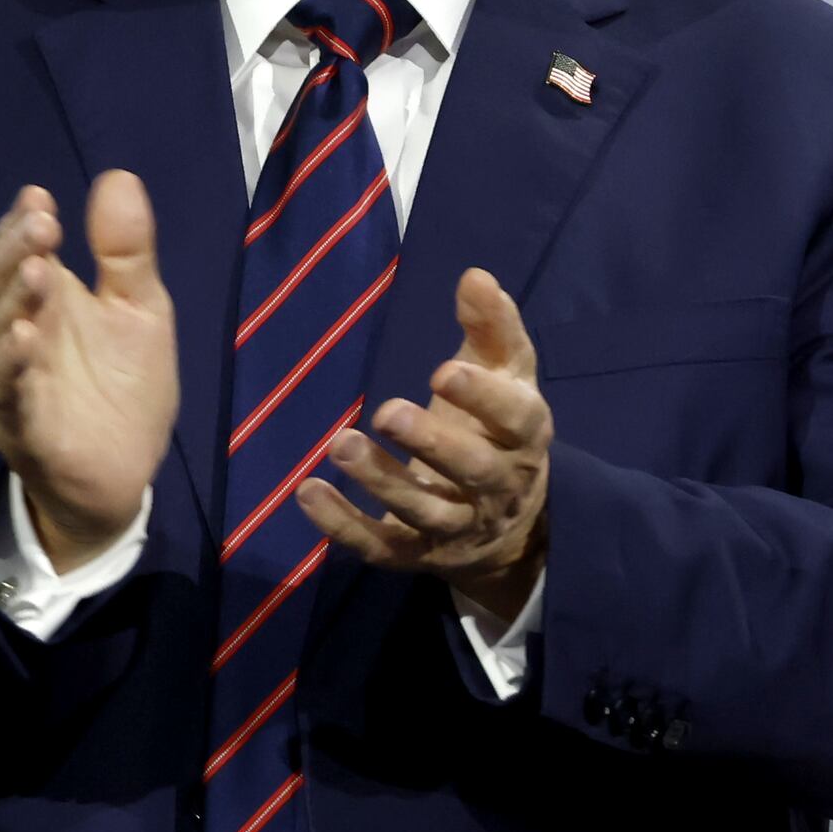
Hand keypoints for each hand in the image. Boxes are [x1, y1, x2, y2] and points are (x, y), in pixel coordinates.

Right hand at [0, 170, 178, 567]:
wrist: (124, 475)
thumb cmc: (124, 388)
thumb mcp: (139, 311)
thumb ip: (127, 253)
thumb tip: (119, 177)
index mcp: (42, 304)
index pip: (19, 255)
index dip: (23, 227)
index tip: (39, 197)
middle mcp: (14, 339)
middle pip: (0, 290)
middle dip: (16, 254)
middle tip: (41, 224)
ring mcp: (11, 385)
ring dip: (14, 304)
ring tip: (36, 271)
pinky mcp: (20, 430)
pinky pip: (8, 396)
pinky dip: (13, 368)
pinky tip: (26, 339)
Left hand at [302, 269, 549, 624]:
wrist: (513, 529)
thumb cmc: (499, 431)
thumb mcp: (507, 377)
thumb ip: (493, 328)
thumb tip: (475, 276)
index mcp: (525, 437)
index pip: (515, 419)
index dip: (482, 399)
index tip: (442, 372)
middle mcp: (498, 488)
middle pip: (472, 471)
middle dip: (431, 444)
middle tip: (386, 411)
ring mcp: (457, 527)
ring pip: (424, 512)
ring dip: (381, 482)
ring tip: (340, 444)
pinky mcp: (416, 555)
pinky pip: (380, 546)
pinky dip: (342, 525)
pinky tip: (307, 492)